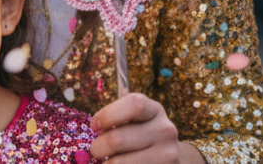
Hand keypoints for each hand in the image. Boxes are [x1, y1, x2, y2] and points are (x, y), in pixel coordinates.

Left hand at [89, 93, 204, 163]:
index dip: (108, 115)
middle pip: (118, 138)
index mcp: (154, 110)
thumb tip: (95, 126)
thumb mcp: (131, 121)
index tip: (94, 126)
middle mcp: (165, 130)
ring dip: (107, 163)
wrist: (165, 157)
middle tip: (96, 150)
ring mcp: (168, 153)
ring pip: (120, 161)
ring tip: (108, 161)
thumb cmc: (137, 134)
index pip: (134, 104)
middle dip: (98, 147)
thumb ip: (116, 119)